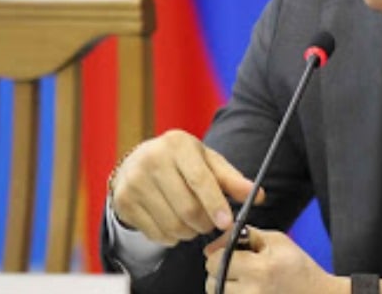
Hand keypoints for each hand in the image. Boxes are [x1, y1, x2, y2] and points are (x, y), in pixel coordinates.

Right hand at [110, 129, 262, 246]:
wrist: (138, 162)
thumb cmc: (182, 163)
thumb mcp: (208, 162)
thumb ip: (232, 179)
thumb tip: (257, 196)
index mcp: (177, 144)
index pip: (200, 180)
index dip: (215, 204)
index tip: (227, 223)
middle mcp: (151, 160)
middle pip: (187, 208)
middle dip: (205, 223)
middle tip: (210, 224)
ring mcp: (134, 181)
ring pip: (172, 225)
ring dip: (189, 233)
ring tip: (193, 223)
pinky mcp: (123, 201)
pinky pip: (156, 234)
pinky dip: (171, 237)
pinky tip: (173, 223)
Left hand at [203, 227, 346, 293]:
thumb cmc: (298, 268)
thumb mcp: (277, 241)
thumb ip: (243, 236)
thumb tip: (212, 246)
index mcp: (259, 269)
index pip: (214, 261)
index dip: (220, 253)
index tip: (234, 254)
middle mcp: (252, 293)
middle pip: (211, 282)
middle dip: (222, 273)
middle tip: (242, 270)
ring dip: (226, 288)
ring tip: (247, 282)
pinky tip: (250, 291)